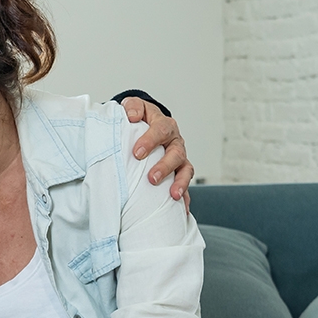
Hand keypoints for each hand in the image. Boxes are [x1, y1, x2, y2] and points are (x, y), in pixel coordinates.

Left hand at [121, 97, 193, 211]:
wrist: (145, 125)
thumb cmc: (138, 119)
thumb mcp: (134, 107)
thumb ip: (132, 107)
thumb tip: (131, 116)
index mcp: (164, 125)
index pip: (160, 129)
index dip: (150, 140)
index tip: (137, 152)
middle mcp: (175, 142)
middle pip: (176, 153)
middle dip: (165, 166)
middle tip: (152, 178)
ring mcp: (179, 158)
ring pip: (186, 170)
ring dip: (180, 183)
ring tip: (172, 196)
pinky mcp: (179, 172)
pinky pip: (185, 185)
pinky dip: (185, 198)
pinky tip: (182, 210)